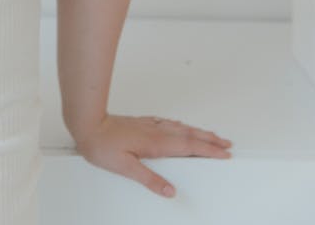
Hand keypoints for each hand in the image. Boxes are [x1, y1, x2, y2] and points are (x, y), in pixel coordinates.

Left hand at [74, 113, 231, 197]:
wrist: (88, 124)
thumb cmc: (103, 145)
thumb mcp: (125, 168)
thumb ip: (149, 179)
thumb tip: (170, 191)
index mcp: (156, 143)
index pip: (188, 147)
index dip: (208, 150)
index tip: (224, 153)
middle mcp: (156, 131)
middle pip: (189, 135)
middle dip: (209, 140)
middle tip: (226, 144)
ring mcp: (150, 125)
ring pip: (180, 128)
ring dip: (198, 132)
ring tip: (211, 135)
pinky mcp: (143, 123)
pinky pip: (168, 123)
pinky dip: (181, 126)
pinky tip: (181, 126)